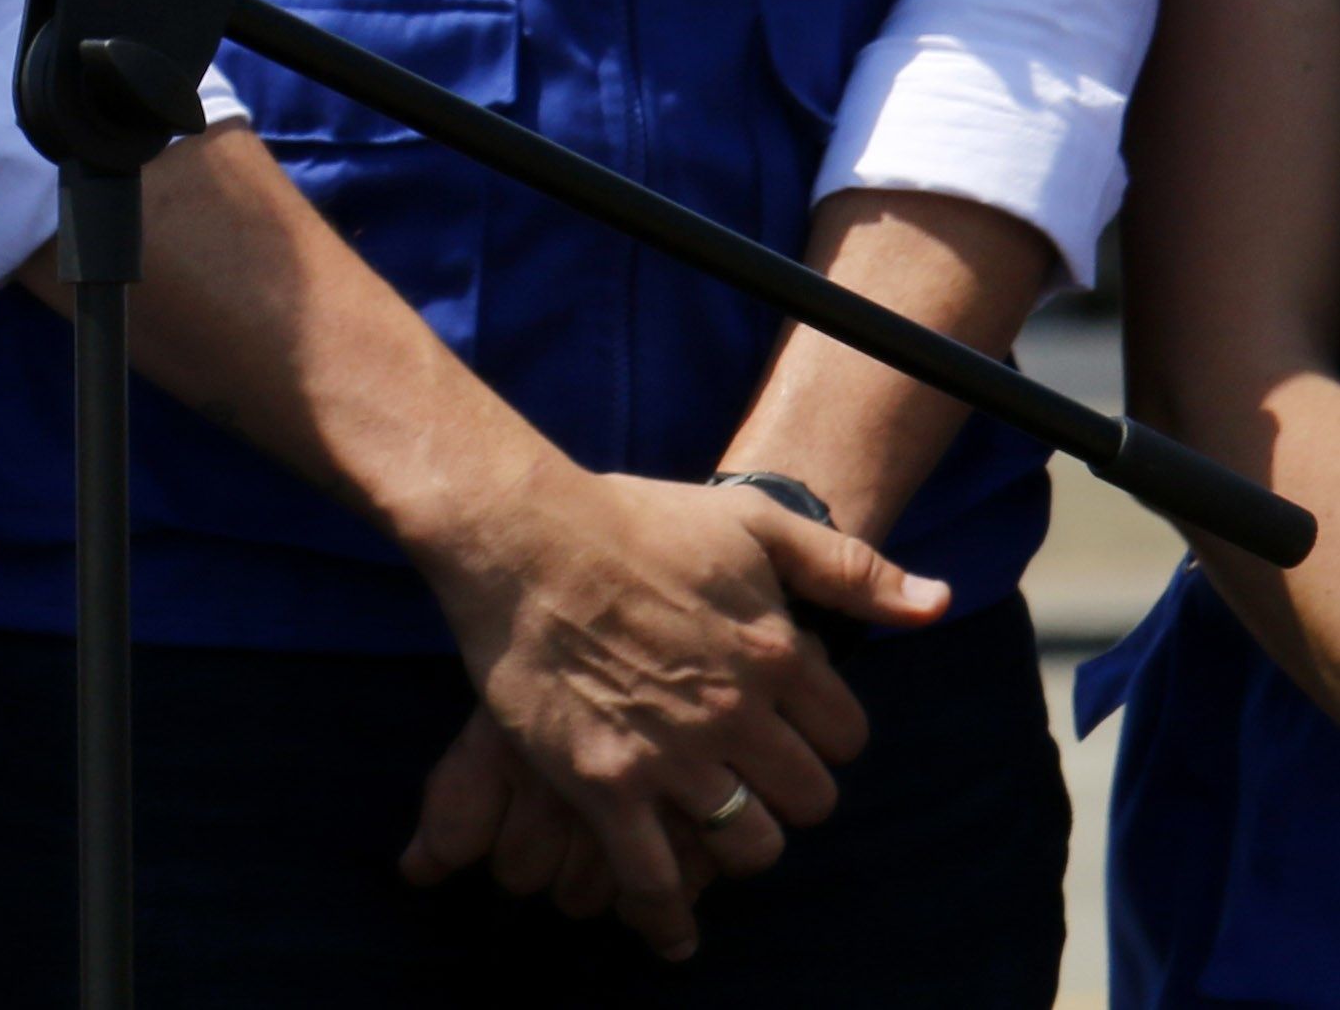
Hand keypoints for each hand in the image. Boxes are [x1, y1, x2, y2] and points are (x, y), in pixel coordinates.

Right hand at [407, 467, 945, 945]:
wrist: (516, 532)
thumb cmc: (631, 519)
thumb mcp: (753, 522)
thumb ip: (850, 567)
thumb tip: (936, 606)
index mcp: (777, 653)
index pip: (845, 735)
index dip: (822, 734)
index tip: (789, 725)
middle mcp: (735, 712)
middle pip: (806, 797)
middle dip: (788, 792)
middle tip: (750, 777)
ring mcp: (670, 753)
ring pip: (746, 843)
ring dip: (740, 845)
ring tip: (715, 831)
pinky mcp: (603, 781)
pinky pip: (652, 874)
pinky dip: (666, 915)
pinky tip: (673, 935)